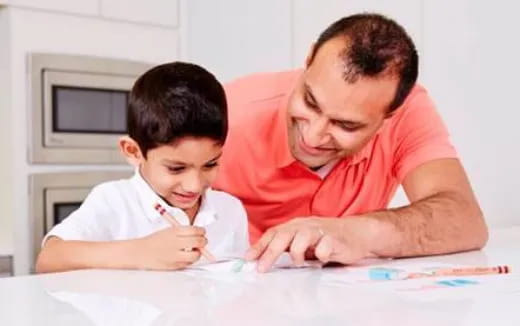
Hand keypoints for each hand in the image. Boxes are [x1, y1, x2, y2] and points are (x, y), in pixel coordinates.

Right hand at [135, 226, 207, 269]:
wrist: (140, 252)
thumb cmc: (155, 240)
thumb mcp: (169, 231)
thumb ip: (184, 232)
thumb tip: (200, 234)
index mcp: (174, 232)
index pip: (195, 230)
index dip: (202, 231)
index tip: (202, 232)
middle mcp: (175, 243)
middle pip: (198, 242)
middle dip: (203, 241)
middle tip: (202, 241)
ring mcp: (175, 255)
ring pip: (196, 255)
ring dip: (198, 252)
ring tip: (194, 250)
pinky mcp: (174, 265)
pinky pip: (189, 263)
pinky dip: (190, 260)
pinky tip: (185, 256)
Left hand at [246, 217, 383, 271]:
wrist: (356, 232)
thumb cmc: (326, 238)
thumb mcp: (303, 240)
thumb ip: (286, 246)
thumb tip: (262, 258)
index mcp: (295, 225)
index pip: (273, 233)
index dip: (260, 245)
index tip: (248, 258)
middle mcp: (305, 225)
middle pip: (284, 235)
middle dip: (271, 252)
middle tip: (262, 267)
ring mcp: (321, 230)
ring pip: (302, 236)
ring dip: (296, 252)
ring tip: (298, 263)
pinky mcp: (336, 239)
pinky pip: (325, 246)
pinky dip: (321, 254)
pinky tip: (322, 259)